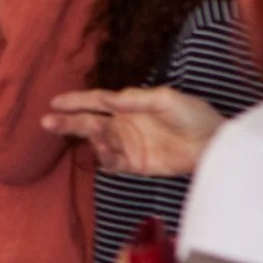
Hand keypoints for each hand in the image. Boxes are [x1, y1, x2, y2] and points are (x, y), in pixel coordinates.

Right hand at [41, 87, 223, 176]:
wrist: (214, 144)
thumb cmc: (194, 115)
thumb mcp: (167, 99)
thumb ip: (136, 99)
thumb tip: (109, 98)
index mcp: (128, 105)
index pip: (96, 101)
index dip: (75, 101)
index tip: (54, 102)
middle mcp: (123, 124)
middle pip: (89, 122)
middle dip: (68, 122)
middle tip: (47, 122)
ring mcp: (128, 145)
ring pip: (97, 142)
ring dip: (91, 139)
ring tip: (95, 134)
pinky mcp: (135, 164)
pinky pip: (111, 163)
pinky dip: (104, 158)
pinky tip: (104, 151)